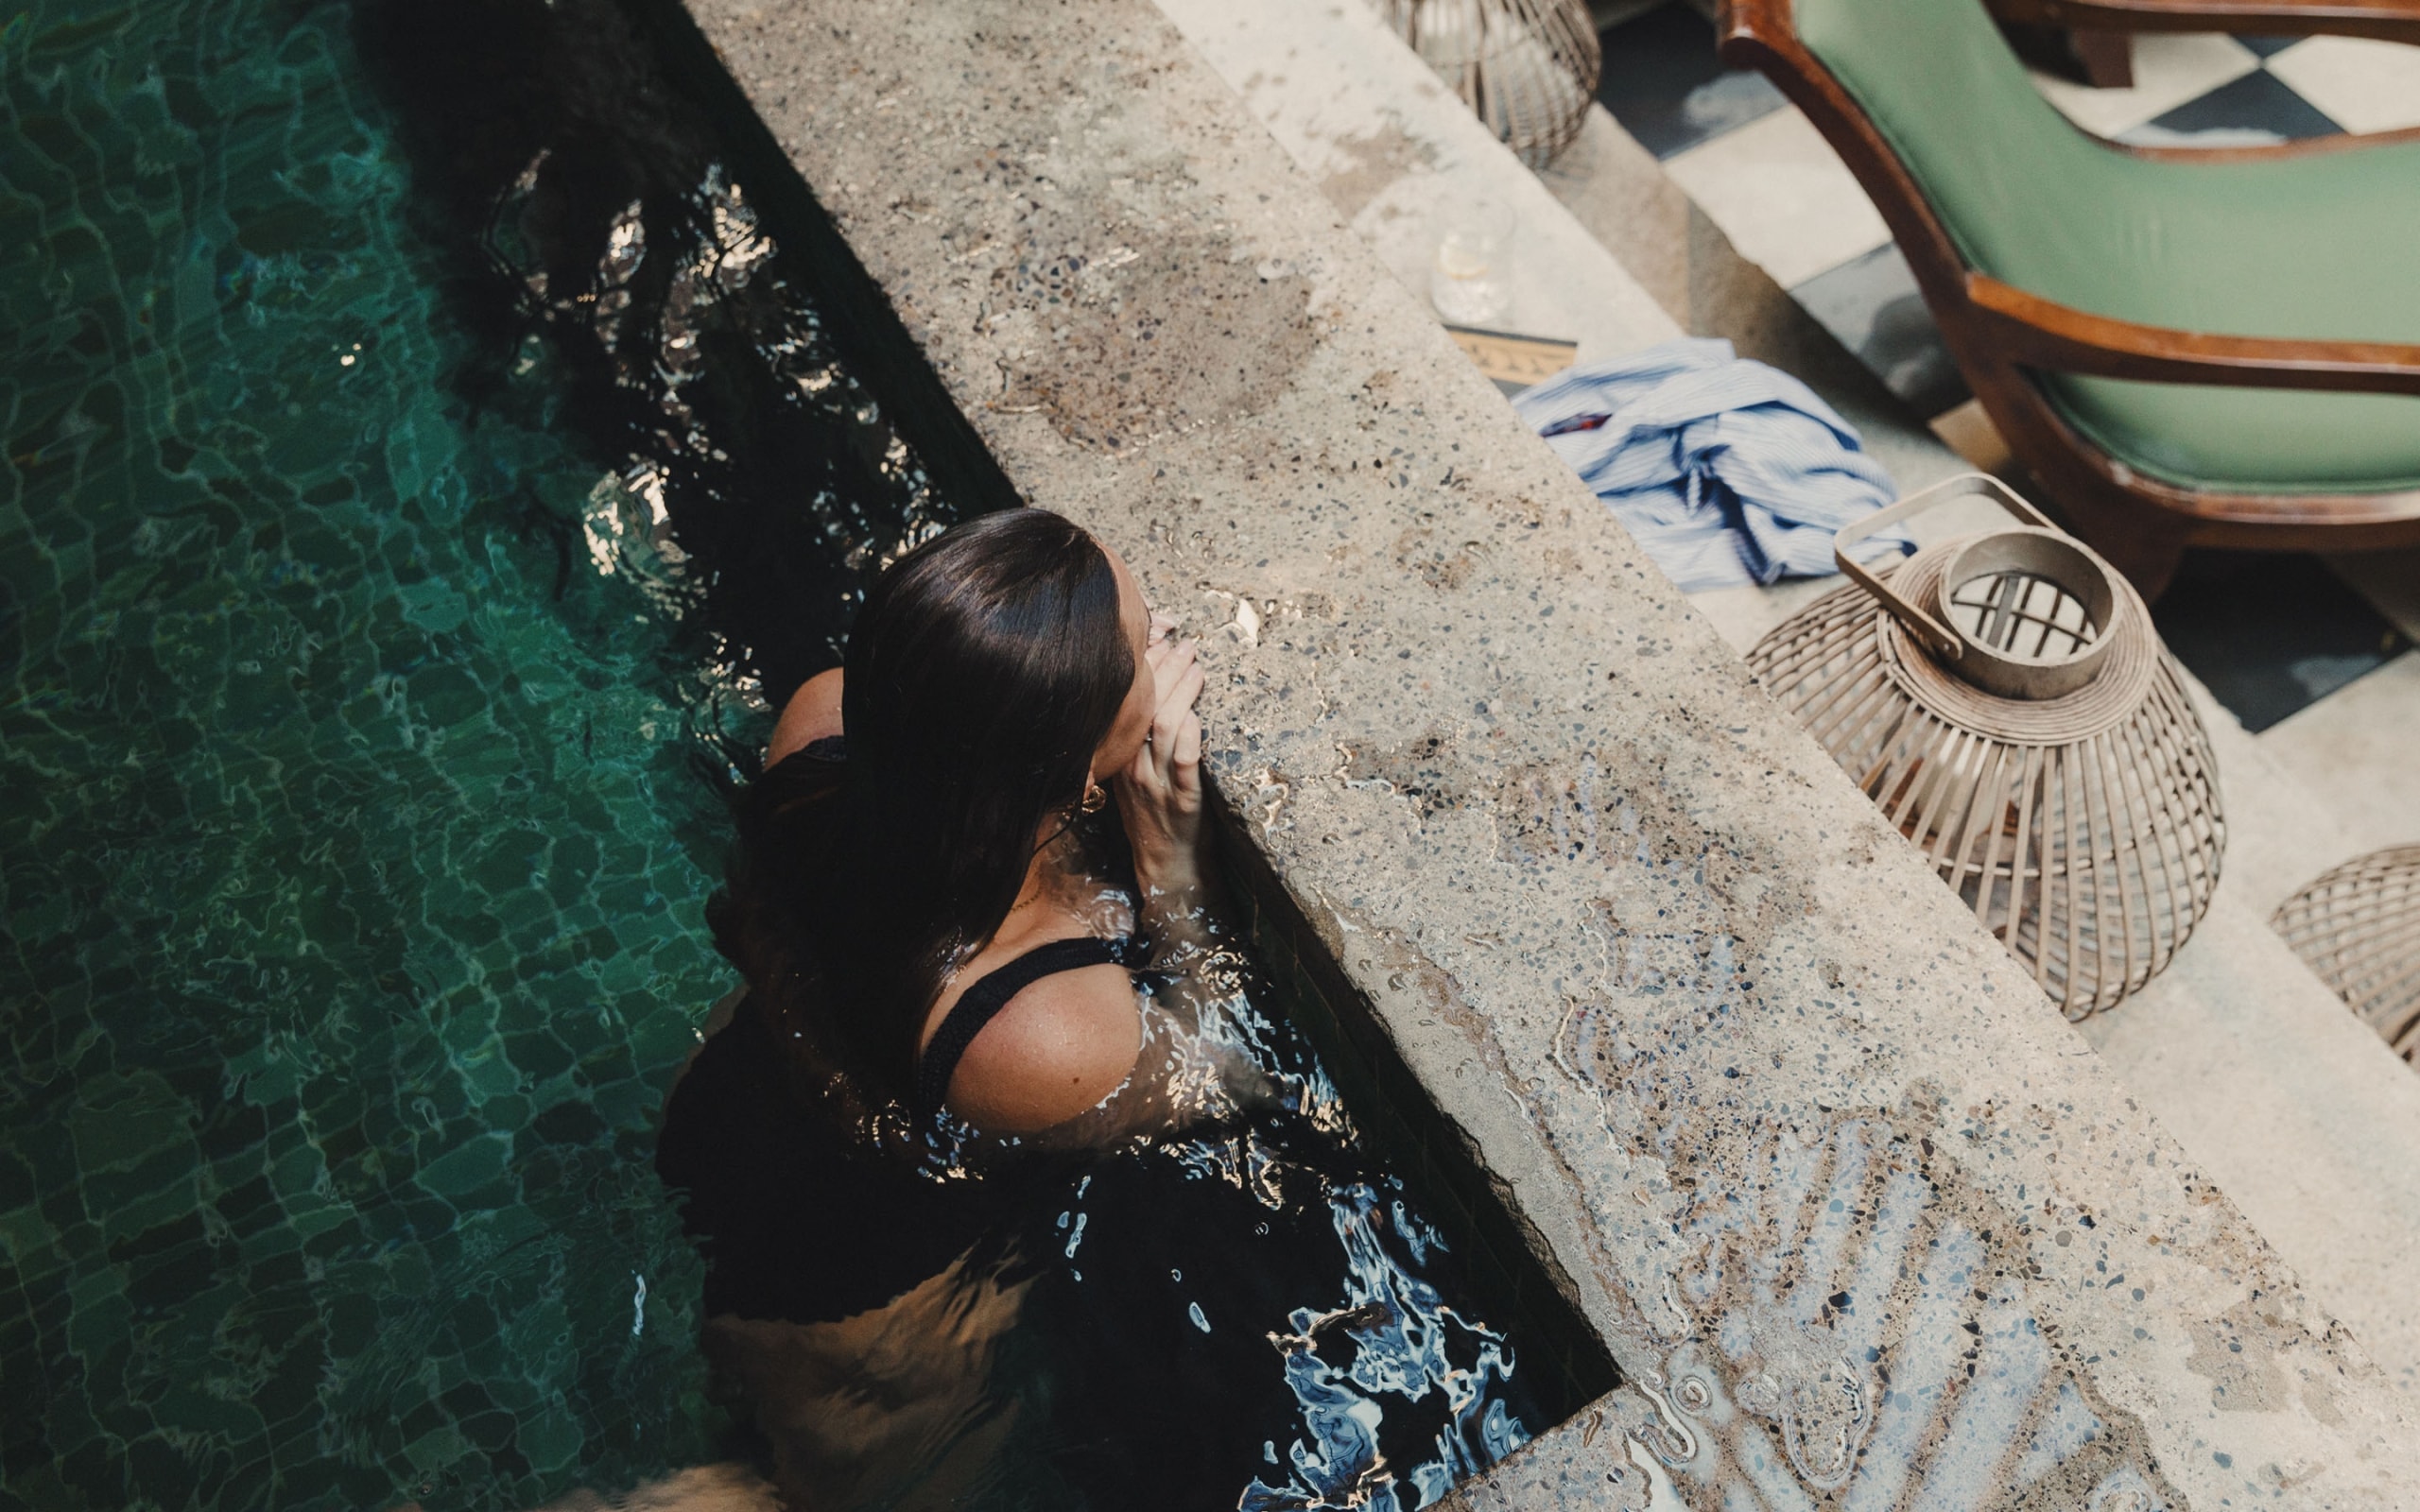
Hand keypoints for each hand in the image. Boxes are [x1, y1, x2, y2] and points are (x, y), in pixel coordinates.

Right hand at [1115, 621, 1204, 895]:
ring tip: (1197, 667)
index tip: (1157, 640)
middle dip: (1164, 669)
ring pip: (1163, 726)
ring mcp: (1156, 784)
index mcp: (1117, 756)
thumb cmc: (1158, 815)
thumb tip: (1157, 689)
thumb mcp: (1138, 773)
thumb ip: (1141, 737)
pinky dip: (1192, 732)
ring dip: (1182, 690)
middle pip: (1142, 706)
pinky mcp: (1183, 800)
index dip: (1140, 666)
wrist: (1167, 866)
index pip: (1123, 701)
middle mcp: (1131, 767)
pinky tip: (1198, 713)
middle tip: (1184, 646)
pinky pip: (1185, 760)